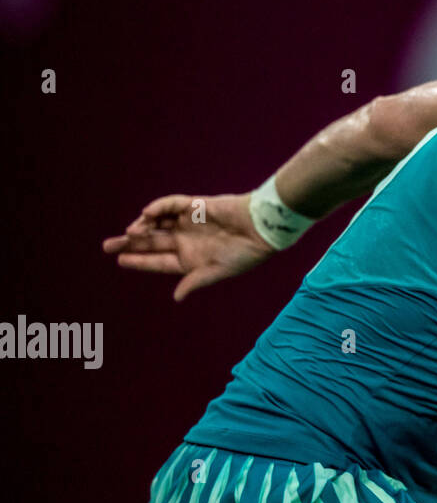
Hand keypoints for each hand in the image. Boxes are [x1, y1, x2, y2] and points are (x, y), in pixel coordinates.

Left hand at [102, 192, 274, 301]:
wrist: (262, 228)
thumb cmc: (244, 254)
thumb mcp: (217, 272)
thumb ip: (195, 281)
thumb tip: (176, 297)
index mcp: (190, 259)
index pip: (158, 261)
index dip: (138, 261)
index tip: (120, 260)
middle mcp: (186, 240)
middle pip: (152, 241)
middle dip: (130, 243)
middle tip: (107, 245)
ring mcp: (189, 222)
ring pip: (157, 223)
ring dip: (142, 226)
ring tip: (129, 232)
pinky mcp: (195, 206)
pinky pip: (171, 204)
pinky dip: (158, 207)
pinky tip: (147, 215)